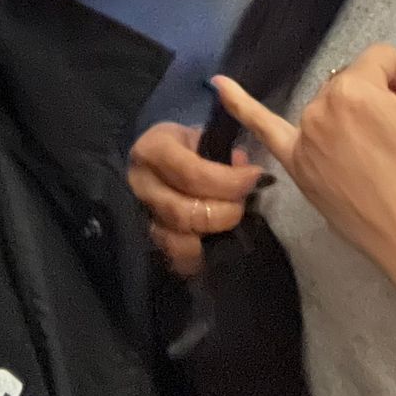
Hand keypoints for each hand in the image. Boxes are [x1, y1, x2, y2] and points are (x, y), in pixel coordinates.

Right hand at [128, 122, 262, 278]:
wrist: (161, 163)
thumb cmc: (187, 147)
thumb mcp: (202, 137)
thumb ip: (223, 151)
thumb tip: (245, 169)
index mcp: (152, 149)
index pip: (190, 173)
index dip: (227, 180)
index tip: (254, 177)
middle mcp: (140, 184)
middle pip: (182, 211)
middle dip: (222, 212)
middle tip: (243, 204)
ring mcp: (142, 216)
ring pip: (177, 240)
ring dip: (212, 236)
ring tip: (231, 222)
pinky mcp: (150, 240)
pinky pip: (175, 259)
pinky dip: (199, 257)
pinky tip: (217, 244)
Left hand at [212, 0, 395, 309]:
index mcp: (355, 89)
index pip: (383, 61)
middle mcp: (320, 109)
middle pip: (357, 81)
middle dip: (385, 99)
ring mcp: (304, 142)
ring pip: (333, 105)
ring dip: (356, 116)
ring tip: (387, 155)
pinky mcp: (299, 170)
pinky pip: (266, 131)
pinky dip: (243, 106)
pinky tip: (219, 84)